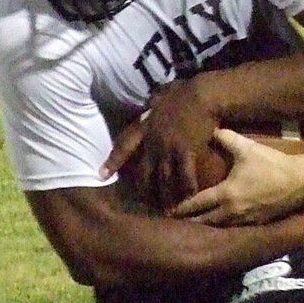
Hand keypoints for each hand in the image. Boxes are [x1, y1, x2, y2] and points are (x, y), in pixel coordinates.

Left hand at [102, 79, 217, 209]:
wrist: (203, 94)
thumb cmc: (185, 91)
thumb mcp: (162, 94)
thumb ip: (154, 101)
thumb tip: (151, 99)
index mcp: (145, 126)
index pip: (124, 145)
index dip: (112, 161)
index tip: (100, 174)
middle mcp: (154, 141)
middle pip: (144, 172)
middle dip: (145, 191)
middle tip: (147, 205)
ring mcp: (169, 148)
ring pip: (164, 179)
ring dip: (166, 196)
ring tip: (168, 211)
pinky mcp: (187, 152)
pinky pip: (185, 176)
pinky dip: (187, 188)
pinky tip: (190, 197)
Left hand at [171, 128, 303, 224]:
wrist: (300, 182)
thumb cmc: (272, 164)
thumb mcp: (247, 147)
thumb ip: (226, 138)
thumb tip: (211, 129)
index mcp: (226, 194)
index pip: (196, 203)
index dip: (180, 207)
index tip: (166, 209)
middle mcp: (231, 212)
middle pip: (203, 222)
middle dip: (189, 221)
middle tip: (174, 221)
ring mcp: (244, 221)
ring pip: (217, 228)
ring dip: (204, 226)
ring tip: (191, 225)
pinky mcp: (256, 224)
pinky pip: (233, 229)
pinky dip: (221, 228)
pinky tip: (217, 224)